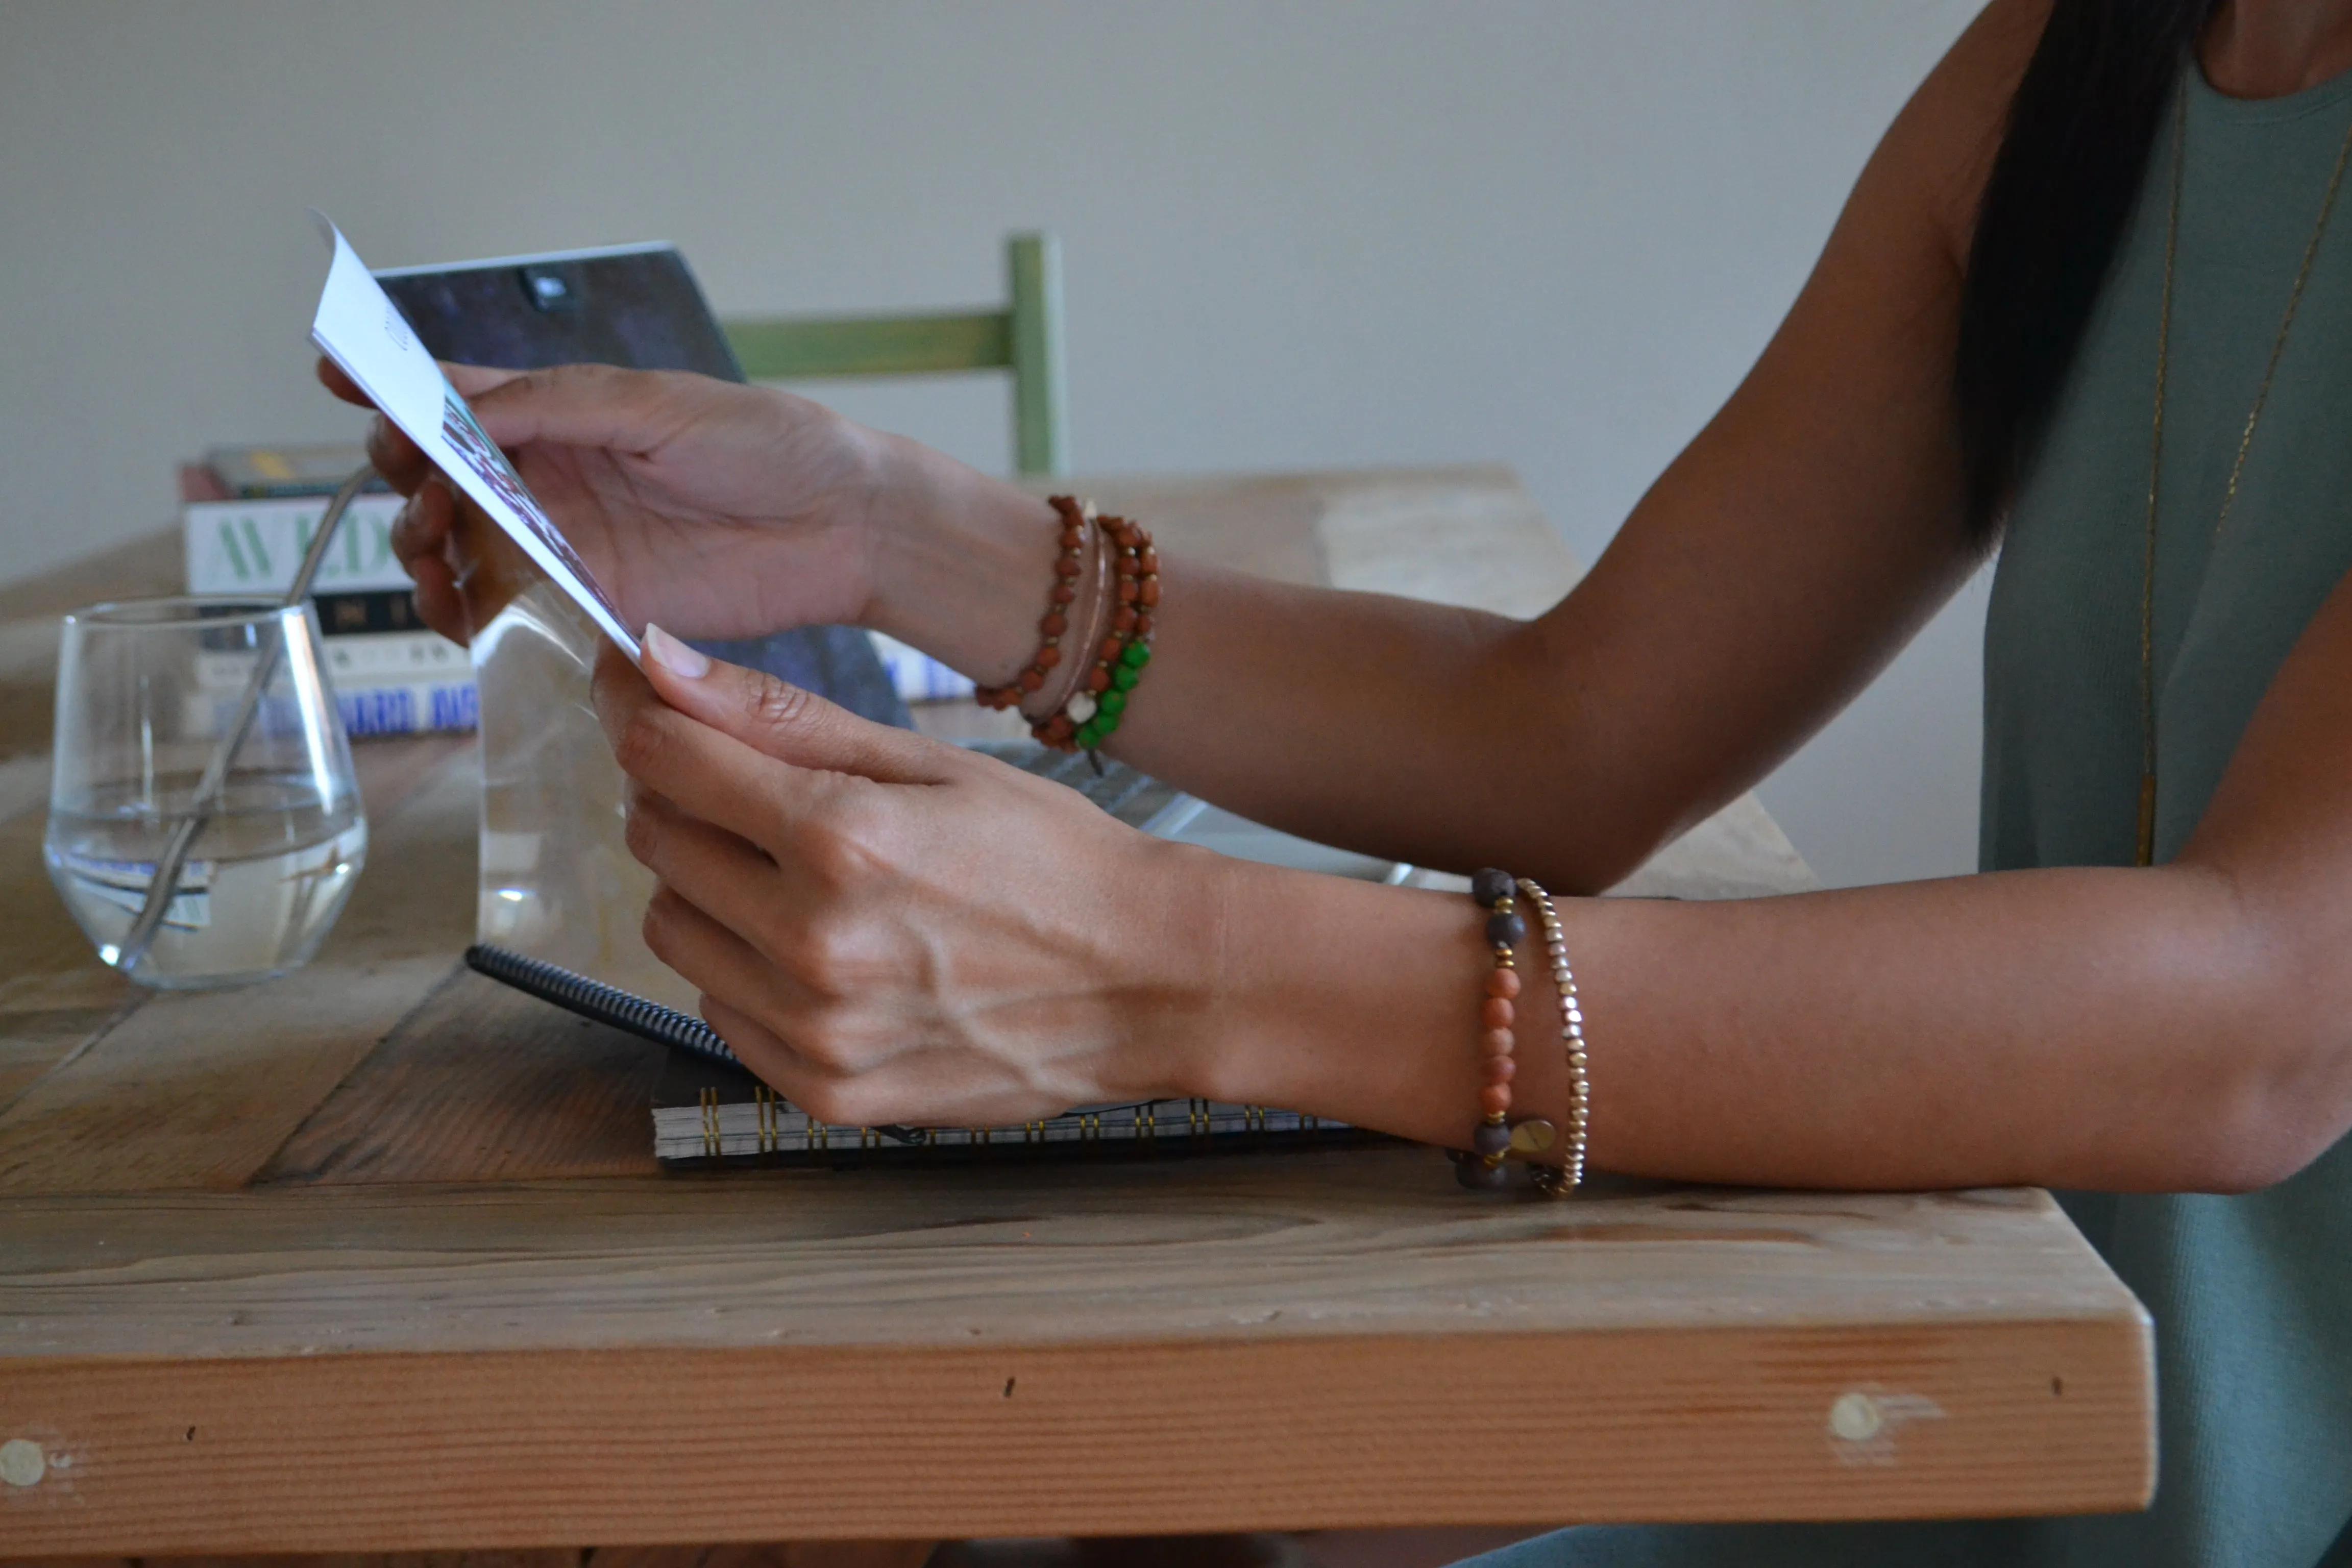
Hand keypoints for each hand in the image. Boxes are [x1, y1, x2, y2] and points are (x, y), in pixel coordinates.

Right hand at [316, 358, 889, 645]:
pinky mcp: (592, 602)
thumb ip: (559, 405)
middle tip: (421, 490)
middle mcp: (550, 479)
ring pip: (457, 549)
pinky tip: (460, 605)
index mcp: (561, 414)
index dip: (392, 390)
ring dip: (424, 549)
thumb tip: (466, 409)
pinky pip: (507, 611)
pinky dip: (467, 610)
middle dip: (405, 481)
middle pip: (437, 480)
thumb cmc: (769, 445)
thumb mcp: (660, 404)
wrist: (842, 523)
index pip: (456, 400)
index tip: (336, 377)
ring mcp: (565, 544)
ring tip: (436, 550)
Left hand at [594, 626, 1227, 1126]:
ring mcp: (816, 1031)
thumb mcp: (927, 761)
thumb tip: (655, 663)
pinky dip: (747, 970)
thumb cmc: (1053, 859)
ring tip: (801, 877)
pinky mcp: (826, 1092)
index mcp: (842, 838)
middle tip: (760, 793)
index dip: (643, 716)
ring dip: (711, 889)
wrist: (1150, 982)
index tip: (648, 701)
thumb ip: (778, 716)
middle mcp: (814, 942)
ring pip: (672, 932)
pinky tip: (823, 949)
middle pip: (656, 843)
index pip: (663, 760)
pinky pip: (720, 1010)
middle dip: (688, 801)